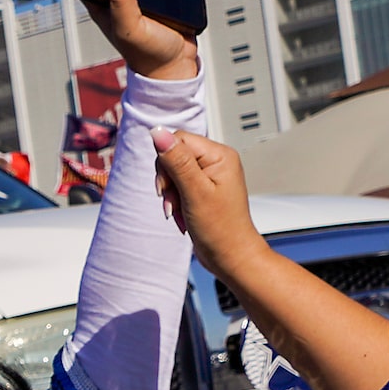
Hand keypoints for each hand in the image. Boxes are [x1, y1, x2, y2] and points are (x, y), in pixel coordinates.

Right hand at [149, 127, 268, 280]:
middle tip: (174, 202)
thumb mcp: (194, 192)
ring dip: (170, 194)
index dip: (166, 162)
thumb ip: (176, 160)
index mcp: (219, 155)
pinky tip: (182, 215)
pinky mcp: (204, 188)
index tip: (167, 187)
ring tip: (180, 212)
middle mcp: (216, 161)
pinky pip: (179, 185)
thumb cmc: (220, 229)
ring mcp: (210, 175)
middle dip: (167, 181)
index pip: (178, 140)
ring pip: (173, 172)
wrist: (231, 257)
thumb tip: (157, 132)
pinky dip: (175, 201)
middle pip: (174, 155)